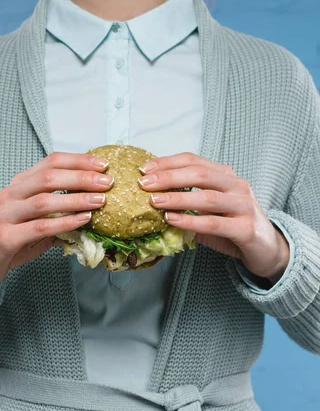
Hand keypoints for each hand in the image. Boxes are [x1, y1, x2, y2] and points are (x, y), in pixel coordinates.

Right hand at [0, 152, 113, 290]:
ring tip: (100, 201)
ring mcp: (7, 214)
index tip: (102, 165)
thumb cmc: (10, 238)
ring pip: (45, 200)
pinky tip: (82, 221)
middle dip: (81, 177)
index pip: (51, 163)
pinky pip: (39, 227)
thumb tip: (93, 208)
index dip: (78, 161)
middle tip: (107, 182)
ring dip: (75, 199)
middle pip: (49, 177)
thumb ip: (58, 212)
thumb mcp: (34, 219)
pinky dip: (63, 223)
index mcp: (20, 184)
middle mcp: (12, 194)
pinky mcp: (6, 236)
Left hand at [138, 152, 289, 283]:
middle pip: (200, 174)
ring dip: (178, 198)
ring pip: (207, 197)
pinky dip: (191, 221)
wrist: (267, 249)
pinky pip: (214, 224)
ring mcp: (243, 206)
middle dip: (169, 177)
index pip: (194, 161)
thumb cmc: (232, 227)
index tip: (144, 169)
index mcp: (225, 176)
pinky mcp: (246, 229)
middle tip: (144, 184)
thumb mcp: (209, 210)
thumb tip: (151, 198)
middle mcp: (236, 186)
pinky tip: (172, 220)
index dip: (168, 162)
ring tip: (154, 201)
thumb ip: (187, 202)